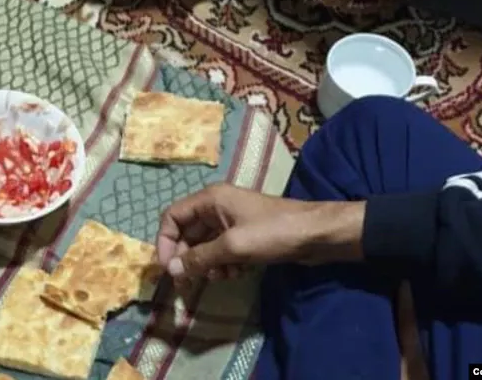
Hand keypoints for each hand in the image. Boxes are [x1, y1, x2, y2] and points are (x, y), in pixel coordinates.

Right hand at [156, 183, 364, 281]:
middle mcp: (216, 207)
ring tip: (218, 276)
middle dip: (187, 257)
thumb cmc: (273, 233)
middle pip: (187, 233)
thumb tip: (171, 270)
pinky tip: (235, 274)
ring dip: (207, 264)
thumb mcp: (233, 246)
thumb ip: (199, 258)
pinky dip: (223, 264)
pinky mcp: (245, 236)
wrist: (317, 235)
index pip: (172, 217)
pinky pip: (222, 251)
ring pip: (205, 245)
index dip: (165, 241)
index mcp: (210, 199)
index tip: (168, 268)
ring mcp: (231, 222)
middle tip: (187, 283)